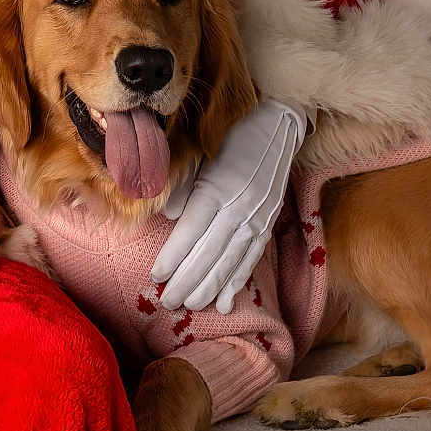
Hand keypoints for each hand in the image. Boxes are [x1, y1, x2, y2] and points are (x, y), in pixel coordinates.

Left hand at [151, 98, 305, 312]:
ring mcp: (257, 218)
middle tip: (167, 302)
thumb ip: (183, 185)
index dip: (173, 257)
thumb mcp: (199, 153)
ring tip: (191, 306)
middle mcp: (239, 208)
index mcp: (217, 189)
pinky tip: (225, 301)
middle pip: (209, 254)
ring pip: (230, 262)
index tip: (155, 277)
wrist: (275, 124)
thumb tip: (168, 215)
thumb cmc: (228, 135)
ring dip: (210, 288)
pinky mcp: (268, 223)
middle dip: (187, 282)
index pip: (191, 232)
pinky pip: (252, 258)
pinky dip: (238, 281)